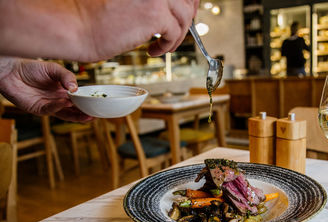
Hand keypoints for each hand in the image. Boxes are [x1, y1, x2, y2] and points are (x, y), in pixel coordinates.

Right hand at [0, 0, 198, 61]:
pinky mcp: (154, 15)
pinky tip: (153, 50)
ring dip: (178, 35)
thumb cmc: (98, 17)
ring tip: (164, 44)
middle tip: (178, 31)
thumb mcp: (130, 2)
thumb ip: (151, 2)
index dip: (187, 2)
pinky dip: (168, 46)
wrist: (78, 28)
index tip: (185, 12)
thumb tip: (173, 10)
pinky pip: (175, 33)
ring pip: (185, 17)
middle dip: (188, 17)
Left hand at [0, 57, 91, 121]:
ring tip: (86, 115)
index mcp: (63, 91)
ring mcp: (48, 105)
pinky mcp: (37, 109)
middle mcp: (57, 100)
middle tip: (95, 115)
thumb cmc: (31, 67)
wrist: (11, 70)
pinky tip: (65, 102)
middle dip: (85, 114)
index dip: (88, 104)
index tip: (98, 105)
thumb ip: (66, 77)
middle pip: (74, 110)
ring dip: (76, 116)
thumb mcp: (54, 68)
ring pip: (65, 114)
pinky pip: (50, 110)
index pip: (78, 100)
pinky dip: (58, 107)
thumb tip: (75, 88)